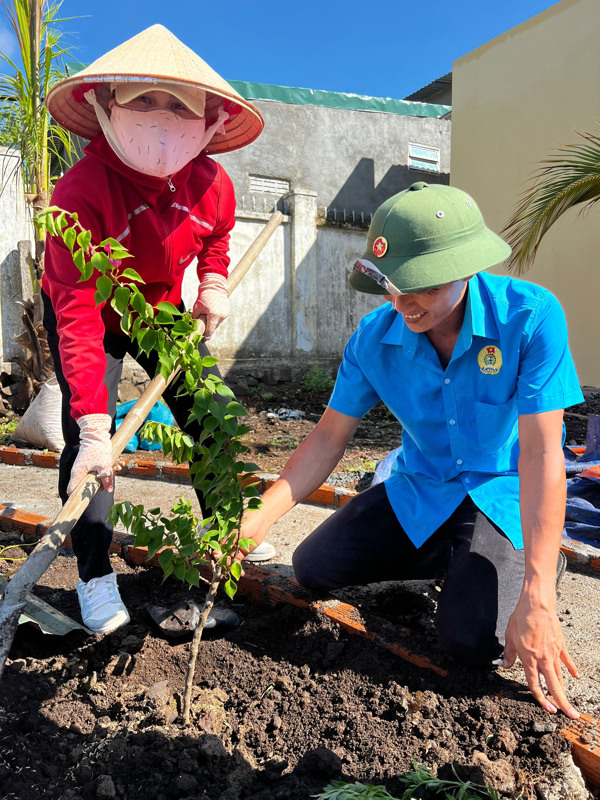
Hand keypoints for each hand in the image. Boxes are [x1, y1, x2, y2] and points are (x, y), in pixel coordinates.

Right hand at [67, 413, 112, 493]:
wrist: (96, 433)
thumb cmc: (98, 449)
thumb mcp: (104, 465)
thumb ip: (106, 479)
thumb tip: (108, 490)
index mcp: (77, 474)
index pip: (72, 491)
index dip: (79, 497)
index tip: (90, 497)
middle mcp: (77, 472)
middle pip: (84, 487)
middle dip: (98, 486)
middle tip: (108, 480)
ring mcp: (82, 468)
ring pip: (91, 479)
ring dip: (102, 478)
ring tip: (113, 469)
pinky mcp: (87, 464)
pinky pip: (93, 473)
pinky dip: (102, 472)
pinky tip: (112, 466)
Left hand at [192, 273, 228, 339]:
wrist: (214, 285)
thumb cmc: (204, 295)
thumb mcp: (196, 307)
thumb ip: (195, 318)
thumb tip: (192, 326)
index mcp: (213, 315)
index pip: (210, 331)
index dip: (205, 337)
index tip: (202, 341)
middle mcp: (221, 316)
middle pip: (214, 328)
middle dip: (208, 329)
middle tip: (202, 331)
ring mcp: (225, 314)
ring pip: (217, 323)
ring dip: (212, 323)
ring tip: (206, 318)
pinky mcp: (227, 311)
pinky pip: (220, 318)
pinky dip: (216, 319)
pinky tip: (211, 314)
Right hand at [210, 511, 268, 569]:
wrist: (261, 521)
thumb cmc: (247, 521)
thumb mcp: (235, 532)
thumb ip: (226, 543)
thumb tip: (215, 555)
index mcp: (220, 536)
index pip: (211, 547)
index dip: (209, 556)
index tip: (211, 563)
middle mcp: (224, 543)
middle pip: (218, 557)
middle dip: (220, 564)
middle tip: (224, 570)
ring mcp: (232, 549)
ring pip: (227, 561)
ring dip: (229, 568)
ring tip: (233, 571)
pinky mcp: (239, 553)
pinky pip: (236, 563)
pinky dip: (237, 568)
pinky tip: (241, 573)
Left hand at [503, 596, 578, 717]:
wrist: (537, 605)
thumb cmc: (521, 619)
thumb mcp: (509, 636)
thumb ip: (508, 653)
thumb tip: (505, 665)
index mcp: (529, 659)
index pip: (535, 685)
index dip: (541, 699)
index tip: (548, 710)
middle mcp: (543, 660)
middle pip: (554, 686)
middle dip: (563, 703)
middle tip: (571, 715)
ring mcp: (554, 653)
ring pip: (560, 676)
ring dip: (565, 690)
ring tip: (570, 703)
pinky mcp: (561, 645)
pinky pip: (567, 660)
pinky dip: (571, 669)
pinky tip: (575, 676)